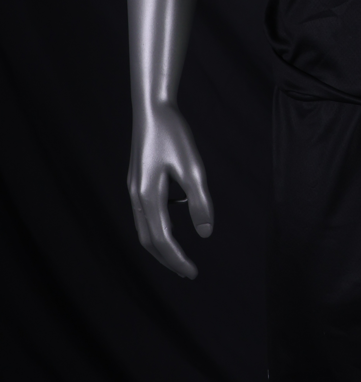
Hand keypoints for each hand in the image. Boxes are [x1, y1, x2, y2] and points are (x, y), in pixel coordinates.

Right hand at [127, 103, 213, 277]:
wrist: (152, 107)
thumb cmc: (173, 134)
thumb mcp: (193, 167)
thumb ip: (199, 201)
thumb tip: (206, 233)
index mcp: (148, 197)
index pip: (163, 241)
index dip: (178, 260)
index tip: (193, 274)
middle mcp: (136, 197)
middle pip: (148, 241)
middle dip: (167, 259)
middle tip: (187, 272)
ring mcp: (134, 188)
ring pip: (143, 228)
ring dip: (160, 245)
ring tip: (179, 254)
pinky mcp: (136, 180)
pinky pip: (144, 214)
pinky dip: (156, 227)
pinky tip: (172, 220)